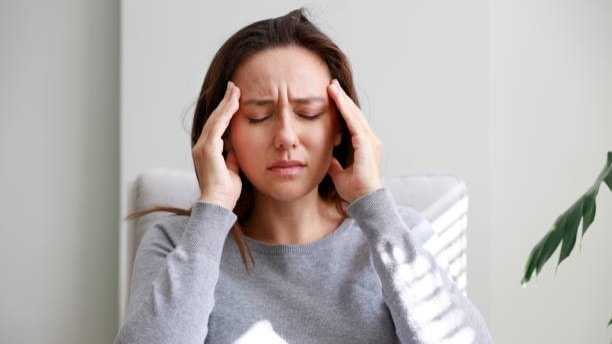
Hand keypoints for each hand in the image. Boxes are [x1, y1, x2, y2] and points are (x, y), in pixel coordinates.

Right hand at [192, 81, 241, 208]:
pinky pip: (217, 127)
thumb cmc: (225, 192)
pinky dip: (225, 114)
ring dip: (226, 104)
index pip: (218, 126)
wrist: (218, 204)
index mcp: (207, 151)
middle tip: (234, 87)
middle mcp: (201, 147)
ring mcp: (203, 147)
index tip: (234, 99)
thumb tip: (235, 148)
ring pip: (216, 120)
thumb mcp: (232, 170)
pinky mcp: (207, 149)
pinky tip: (234, 103)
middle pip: (215, 119)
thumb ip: (232, 158)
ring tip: (235, 90)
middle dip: (225, 102)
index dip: (225, 112)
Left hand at [327, 79, 382, 202]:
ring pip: (355, 115)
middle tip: (331, 84)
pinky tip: (338, 100)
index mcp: (364, 145)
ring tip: (332, 87)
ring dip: (343, 100)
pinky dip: (346, 111)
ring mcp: (370, 142)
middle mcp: (370, 140)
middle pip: (354, 114)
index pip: (352, 122)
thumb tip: (327, 158)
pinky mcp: (366, 145)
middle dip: (342, 99)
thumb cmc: (355, 190)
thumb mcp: (339, 173)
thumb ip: (335, 163)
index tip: (332, 96)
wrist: (364, 201)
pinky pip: (354, 124)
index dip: (342, 108)